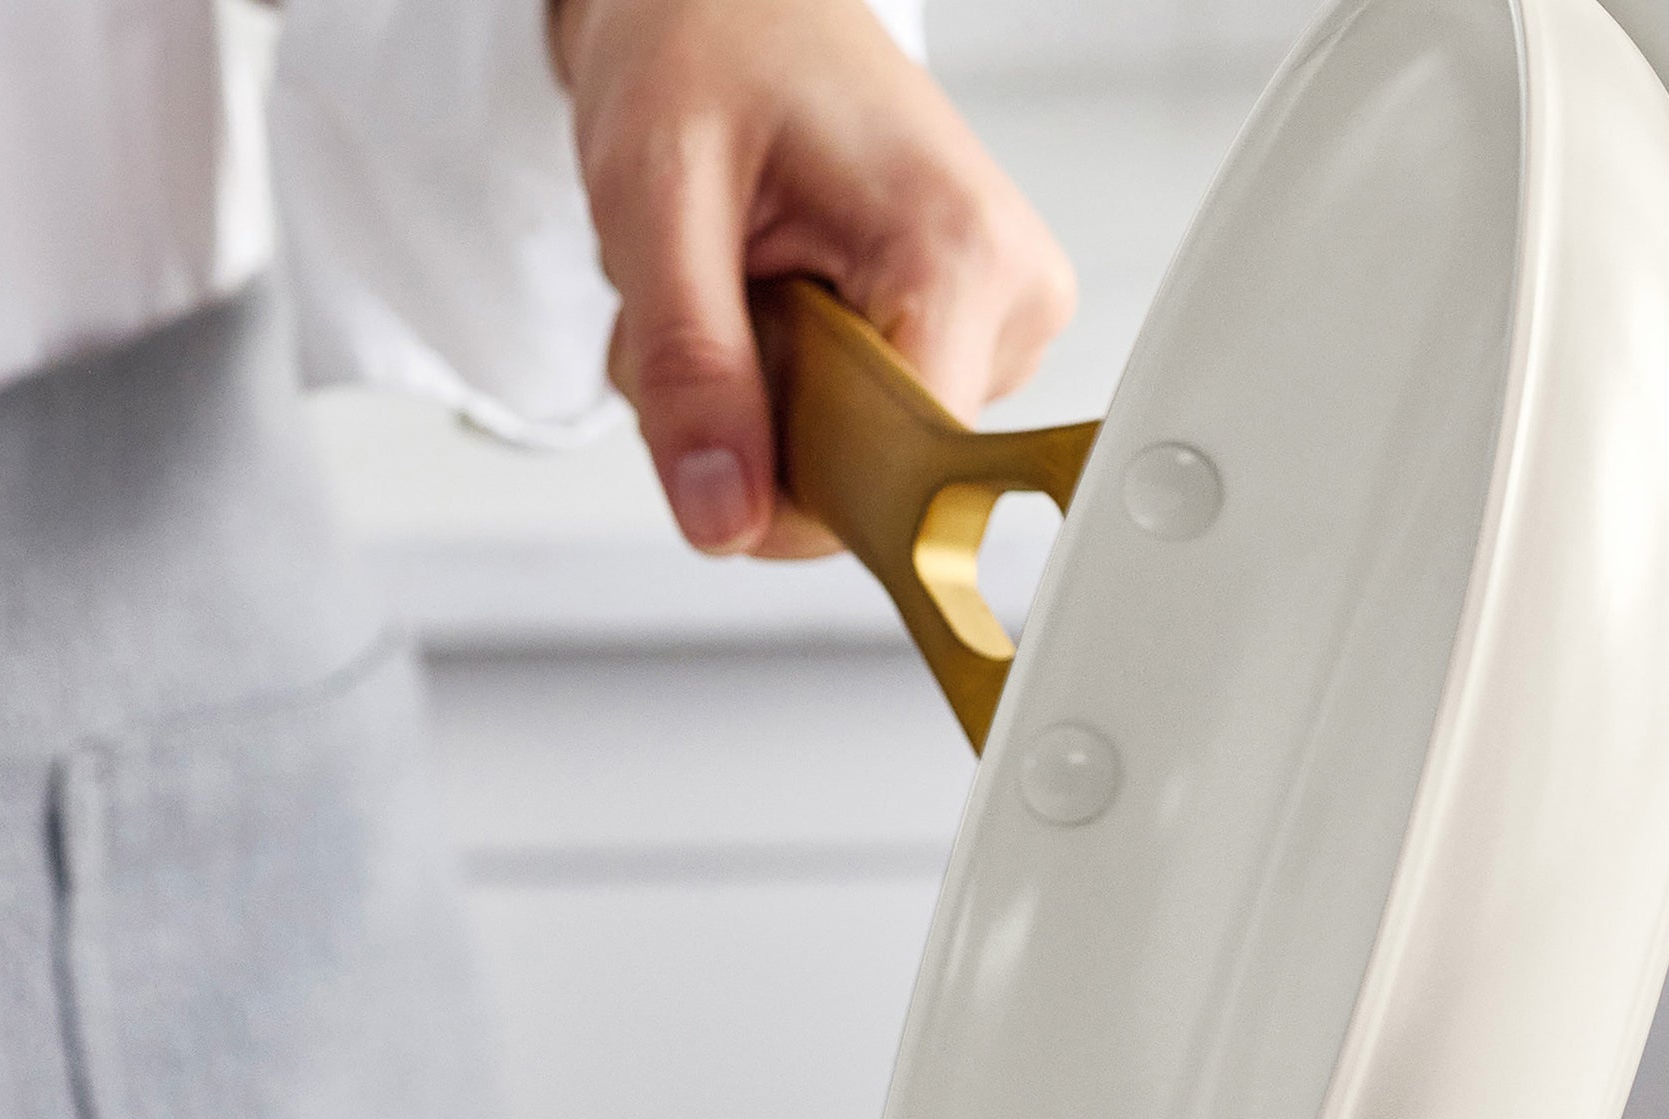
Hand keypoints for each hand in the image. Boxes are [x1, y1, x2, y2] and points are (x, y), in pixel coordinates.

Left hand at [549, 0, 1074, 557]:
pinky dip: (786, 393)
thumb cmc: (709, 44)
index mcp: (962, 256)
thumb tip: (724, 521)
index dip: (792, 495)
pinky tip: (775, 302)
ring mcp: (1002, 327)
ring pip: (858, 468)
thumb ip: (690, 371)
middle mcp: (1011, 300)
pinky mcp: (972, 341)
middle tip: (717, 307)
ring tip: (743, 286)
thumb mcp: (657, 199)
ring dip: (761, 412)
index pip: (905, 481)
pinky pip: (862, 437)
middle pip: (877, 484)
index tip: (722, 446)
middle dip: (760, 436)